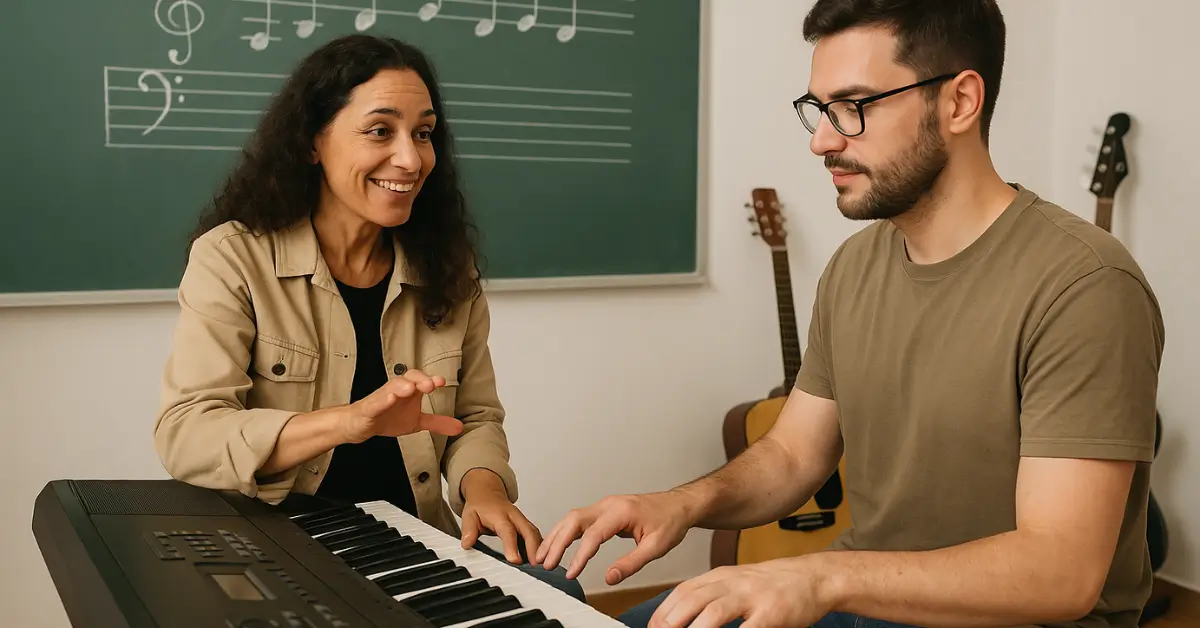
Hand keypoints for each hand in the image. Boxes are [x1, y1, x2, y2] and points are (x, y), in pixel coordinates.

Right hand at [340, 369, 463, 443]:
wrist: (361, 426)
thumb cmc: (388, 417)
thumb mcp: (416, 422)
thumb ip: (437, 422)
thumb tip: (459, 427)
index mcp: (408, 392)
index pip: (420, 380)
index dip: (430, 379)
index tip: (442, 382)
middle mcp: (396, 391)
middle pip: (407, 378)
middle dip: (419, 379)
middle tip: (429, 385)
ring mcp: (381, 399)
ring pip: (390, 388)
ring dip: (401, 386)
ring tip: (410, 389)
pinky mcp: (368, 409)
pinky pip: (375, 403)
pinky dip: (382, 400)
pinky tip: (390, 399)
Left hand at [460, 469, 542, 563]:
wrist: (487, 493)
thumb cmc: (480, 506)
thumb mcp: (469, 515)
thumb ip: (468, 530)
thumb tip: (467, 543)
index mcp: (500, 515)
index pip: (508, 531)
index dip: (512, 546)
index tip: (515, 560)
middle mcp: (514, 516)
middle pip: (528, 531)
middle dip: (534, 549)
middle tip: (535, 565)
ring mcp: (522, 520)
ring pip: (535, 533)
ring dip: (539, 549)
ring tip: (540, 566)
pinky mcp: (525, 525)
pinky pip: (535, 536)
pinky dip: (539, 547)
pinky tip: (539, 559)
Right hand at [533, 492, 691, 583]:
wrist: (679, 505)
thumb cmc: (670, 522)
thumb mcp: (656, 547)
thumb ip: (632, 563)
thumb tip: (609, 578)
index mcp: (621, 511)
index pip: (593, 534)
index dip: (580, 556)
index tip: (571, 573)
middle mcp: (608, 504)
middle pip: (574, 520)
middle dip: (557, 542)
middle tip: (545, 564)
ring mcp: (604, 505)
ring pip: (572, 518)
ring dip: (556, 536)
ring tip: (542, 556)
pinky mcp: (603, 510)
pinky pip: (579, 519)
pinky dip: (564, 532)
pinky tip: (556, 545)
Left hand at [650, 558, 833, 627]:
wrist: (814, 577)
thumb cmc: (771, 585)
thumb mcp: (736, 583)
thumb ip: (710, 596)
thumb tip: (677, 618)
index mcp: (721, 576)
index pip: (682, 592)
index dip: (662, 612)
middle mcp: (733, 583)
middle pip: (692, 600)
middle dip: (670, 622)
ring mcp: (753, 597)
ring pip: (714, 612)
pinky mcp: (772, 613)